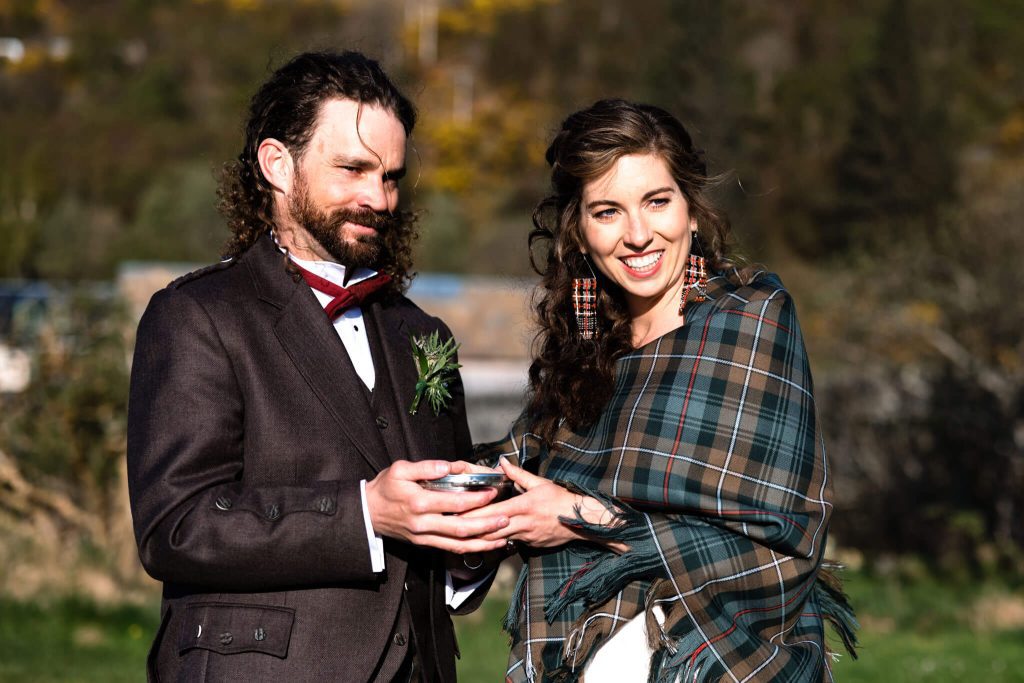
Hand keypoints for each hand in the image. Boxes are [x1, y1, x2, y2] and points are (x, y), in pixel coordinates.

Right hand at [365, 460, 509, 553]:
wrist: (368, 513)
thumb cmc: (385, 488)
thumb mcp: (400, 469)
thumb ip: (426, 467)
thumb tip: (448, 466)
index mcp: (419, 503)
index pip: (455, 502)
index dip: (476, 499)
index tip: (492, 492)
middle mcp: (424, 523)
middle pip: (461, 529)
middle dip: (486, 525)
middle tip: (506, 518)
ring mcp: (425, 537)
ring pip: (458, 544)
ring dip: (482, 543)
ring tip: (503, 537)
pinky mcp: (425, 544)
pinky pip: (450, 549)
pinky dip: (470, 548)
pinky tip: (485, 544)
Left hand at [461, 458, 626, 551]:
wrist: (583, 521)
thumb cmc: (562, 499)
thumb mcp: (540, 483)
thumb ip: (518, 474)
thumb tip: (501, 462)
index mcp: (524, 506)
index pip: (493, 511)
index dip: (474, 513)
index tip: (458, 512)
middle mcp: (523, 524)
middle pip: (491, 529)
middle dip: (471, 529)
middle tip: (453, 527)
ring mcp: (527, 537)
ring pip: (498, 539)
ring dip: (482, 537)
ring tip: (463, 534)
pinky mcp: (531, 545)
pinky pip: (510, 543)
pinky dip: (498, 540)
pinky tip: (487, 538)